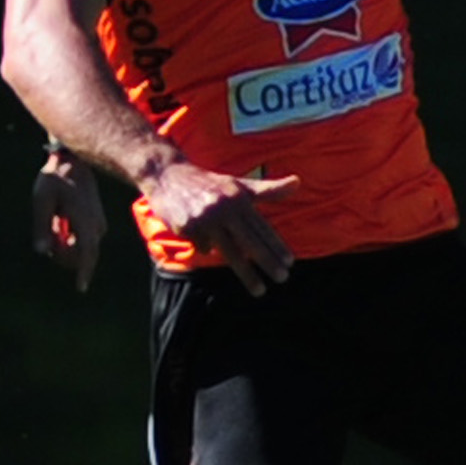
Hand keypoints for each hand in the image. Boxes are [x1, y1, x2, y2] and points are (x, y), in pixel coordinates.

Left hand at [32, 154, 104, 292]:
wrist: (73, 162)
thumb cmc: (55, 179)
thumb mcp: (41, 201)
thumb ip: (42, 226)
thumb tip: (41, 251)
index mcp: (84, 220)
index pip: (88, 253)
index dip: (84, 272)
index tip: (80, 289)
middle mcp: (95, 224)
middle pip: (84, 255)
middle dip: (65, 255)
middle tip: (49, 235)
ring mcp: (98, 222)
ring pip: (84, 247)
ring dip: (67, 246)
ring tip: (54, 223)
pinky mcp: (97, 220)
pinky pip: (85, 239)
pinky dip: (72, 238)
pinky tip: (61, 222)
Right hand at [138, 159, 299, 294]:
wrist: (167, 174)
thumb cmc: (210, 183)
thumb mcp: (239, 184)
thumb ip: (268, 190)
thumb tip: (298, 182)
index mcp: (238, 198)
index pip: (262, 226)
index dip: (276, 245)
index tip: (289, 262)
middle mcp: (224, 208)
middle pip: (250, 242)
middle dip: (267, 262)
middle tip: (282, 278)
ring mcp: (204, 219)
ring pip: (230, 253)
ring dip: (247, 274)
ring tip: (260, 290)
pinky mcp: (186, 227)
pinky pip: (203, 248)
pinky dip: (206, 249)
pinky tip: (206, 248)